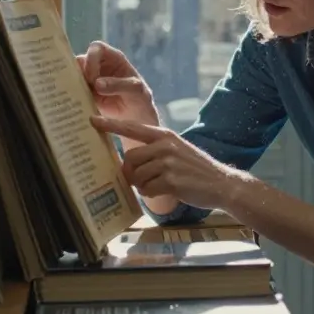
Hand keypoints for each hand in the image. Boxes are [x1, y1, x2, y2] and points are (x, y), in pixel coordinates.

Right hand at [76, 41, 159, 126]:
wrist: (136, 118)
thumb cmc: (139, 98)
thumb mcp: (135, 90)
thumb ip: (118, 85)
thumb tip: (97, 84)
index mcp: (113, 58)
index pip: (97, 48)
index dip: (91, 59)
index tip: (92, 78)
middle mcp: (98, 65)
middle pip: (79, 60)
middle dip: (76, 73)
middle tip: (80, 89)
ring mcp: (90, 79)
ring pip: (72, 75)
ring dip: (70, 84)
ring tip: (73, 98)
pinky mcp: (85, 93)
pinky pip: (72, 91)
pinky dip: (70, 96)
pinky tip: (72, 105)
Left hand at [91, 116, 251, 210]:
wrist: (222, 183)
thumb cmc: (196, 169)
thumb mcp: (177, 150)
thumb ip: (155, 150)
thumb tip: (130, 161)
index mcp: (165, 135)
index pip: (132, 127)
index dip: (111, 125)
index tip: (92, 120)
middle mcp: (165, 146)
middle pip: (130, 158)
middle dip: (132, 172)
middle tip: (144, 178)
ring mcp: (168, 163)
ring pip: (136, 176)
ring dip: (143, 185)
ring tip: (159, 185)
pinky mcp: (171, 180)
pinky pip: (146, 189)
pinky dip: (152, 194)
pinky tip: (165, 191)